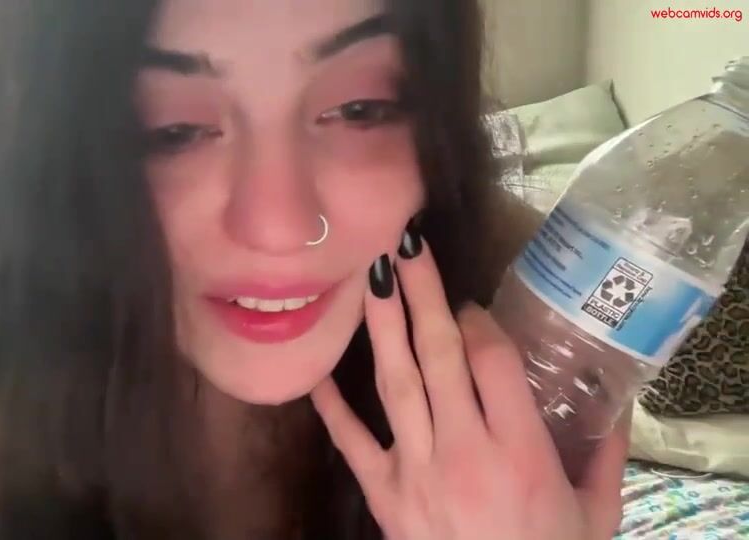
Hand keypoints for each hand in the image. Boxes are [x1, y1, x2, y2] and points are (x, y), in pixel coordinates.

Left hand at [311, 237, 628, 539]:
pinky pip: (352, 443)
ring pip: (395, 384)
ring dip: (382, 326)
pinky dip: (332, 407)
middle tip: (405, 244)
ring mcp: (416, 472)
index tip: (470, 303)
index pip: (490, 360)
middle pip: (438, 354)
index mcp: (520, 451)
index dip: (479, 320)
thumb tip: (615, 399)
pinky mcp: (383, 497)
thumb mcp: (596, 516)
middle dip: (421, 294)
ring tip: (370, 277)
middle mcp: (463, 450)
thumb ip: (605, 454)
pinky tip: (315, 371)